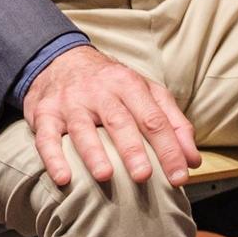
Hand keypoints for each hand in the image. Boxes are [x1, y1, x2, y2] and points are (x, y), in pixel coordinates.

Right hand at [20, 45, 200, 189]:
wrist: (60, 59)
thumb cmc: (110, 84)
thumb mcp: (145, 91)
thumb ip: (172, 122)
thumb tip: (192, 160)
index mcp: (127, 84)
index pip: (153, 118)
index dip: (168, 148)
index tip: (179, 176)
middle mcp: (98, 90)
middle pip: (118, 120)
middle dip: (132, 149)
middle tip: (144, 176)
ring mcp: (70, 101)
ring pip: (81, 127)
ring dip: (93, 152)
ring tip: (105, 176)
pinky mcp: (45, 112)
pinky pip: (46, 135)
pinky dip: (53, 157)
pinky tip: (63, 177)